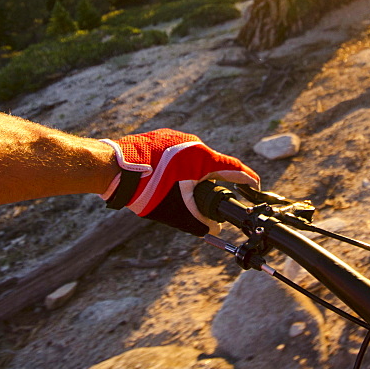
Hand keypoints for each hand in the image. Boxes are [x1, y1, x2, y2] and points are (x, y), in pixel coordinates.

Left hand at [99, 129, 258, 235]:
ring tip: (190, 190)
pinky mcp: (161, 137)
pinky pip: (178, 153)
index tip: (256, 187)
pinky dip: (180, 166)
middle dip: (217, 181)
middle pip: (213, 164)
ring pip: (194, 158)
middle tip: (219, 196)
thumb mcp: (177, 210)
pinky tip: (171, 178)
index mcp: (202, 158)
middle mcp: (192, 144)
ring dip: (196, 173)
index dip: (247, 179)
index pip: (233, 169)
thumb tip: (213, 231)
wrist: (114, 168)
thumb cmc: (146, 189)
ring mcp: (176, 138)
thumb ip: (198, 221)